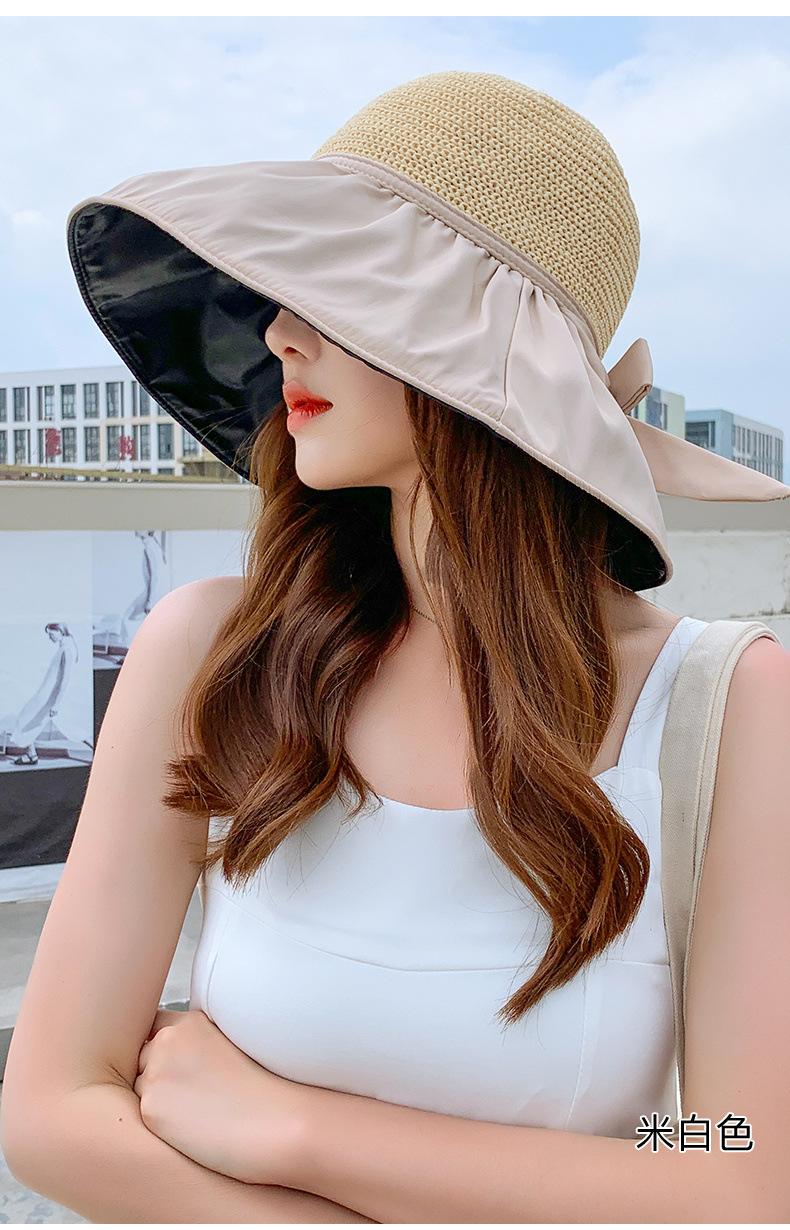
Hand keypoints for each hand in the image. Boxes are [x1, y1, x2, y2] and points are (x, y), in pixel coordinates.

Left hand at [133, 1008, 308, 1185]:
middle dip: (158, 1074)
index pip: (155, 1027)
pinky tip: (192, 1127)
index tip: (181, 1068)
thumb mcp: (230, 1046)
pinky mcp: (151, 1106)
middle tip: (193, 1095)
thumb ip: (198, 1043)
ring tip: (197, 1112)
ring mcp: (157, 1072)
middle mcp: (169, 1040)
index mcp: (192, 1022)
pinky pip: (144, 1114)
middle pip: (142, 1056)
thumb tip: (179, 1060)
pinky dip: (161, 1123)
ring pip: (140, 1086)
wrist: (277, 1122)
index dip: (165, 1050)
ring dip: (158, 1098)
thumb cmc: (264, 1091)